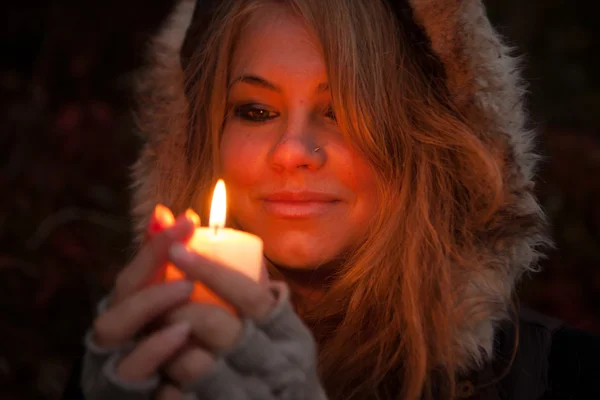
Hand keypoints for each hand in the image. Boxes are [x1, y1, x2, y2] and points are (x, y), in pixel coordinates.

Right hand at [80, 207, 197, 399]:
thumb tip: (188, 222)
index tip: (188, 219)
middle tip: (185, 246)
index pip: (140, 266)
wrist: (177, 399)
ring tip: (186, 288)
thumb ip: (195, 273)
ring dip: (148, 302)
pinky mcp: (121, 386)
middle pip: (123, 287)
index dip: (159, 241)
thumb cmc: (191, 352)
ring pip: (111, 325)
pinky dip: (152, 348)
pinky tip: (181, 334)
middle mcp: (119, 325)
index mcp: (137, 304)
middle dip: (151, 260)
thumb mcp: (197, 309)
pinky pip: (130, 366)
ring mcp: (115, 355)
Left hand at [161, 244, 326, 399]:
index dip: (211, 270)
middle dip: (179, 308)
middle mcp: (277, 366)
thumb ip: (252, 286)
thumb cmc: (278, 359)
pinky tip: (163, 371)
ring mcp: (252, 396)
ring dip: (167, 346)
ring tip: (157, 334)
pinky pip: (183, 397)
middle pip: (218, 327)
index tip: (177, 250)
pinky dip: (166, 382)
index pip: (250, 295)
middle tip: (159, 299)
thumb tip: (209, 232)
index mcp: (291, 334)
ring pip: (195, 364)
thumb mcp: (278, 324)